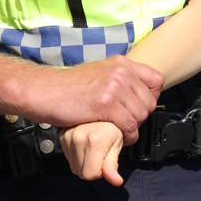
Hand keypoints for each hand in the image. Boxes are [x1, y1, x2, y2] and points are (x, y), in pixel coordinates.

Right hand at [19, 56, 162, 143]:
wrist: (43, 91)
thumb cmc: (67, 87)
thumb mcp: (99, 72)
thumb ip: (119, 79)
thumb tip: (135, 94)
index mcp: (122, 63)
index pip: (157, 80)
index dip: (151, 97)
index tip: (140, 107)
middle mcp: (121, 72)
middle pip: (150, 101)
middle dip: (141, 116)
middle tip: (128, 123)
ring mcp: (114, 87)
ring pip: (141, 115)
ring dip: (134, 129)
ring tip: (122, 132)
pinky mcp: (105, 104)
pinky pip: (129, 125)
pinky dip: (126, 136)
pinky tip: (118, 137)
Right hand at [60, 121, 124, 184]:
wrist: (103, 107)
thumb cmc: (113, 125)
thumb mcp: (117, 145)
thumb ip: (113, 165)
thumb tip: (116, 181)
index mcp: (94, 140)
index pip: (90, 174)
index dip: (100, 171)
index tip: (106, 159)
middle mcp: (78, 138)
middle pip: (81, 172)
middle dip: (92, 167)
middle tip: (101, 152)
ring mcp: (68, 136)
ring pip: (74, 166)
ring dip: (85, 162)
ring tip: (94, 147)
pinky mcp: (63, 136)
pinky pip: (69, 157)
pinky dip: (78, 155)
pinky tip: (85, 144)